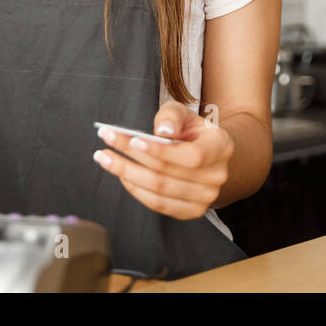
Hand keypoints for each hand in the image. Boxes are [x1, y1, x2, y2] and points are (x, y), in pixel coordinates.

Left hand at [91, 101, 232, 220]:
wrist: (208, 154)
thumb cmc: (191, 131)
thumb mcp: (184, 114)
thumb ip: (172, 116)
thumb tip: (162, 131)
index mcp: (221, 148)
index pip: (191, 156)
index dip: (160, 151)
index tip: (131, 140)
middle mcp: (217, 177)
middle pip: (167, 174)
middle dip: (131, 158)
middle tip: (104, 143)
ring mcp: (206, 198)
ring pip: (159, 191)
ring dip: (126, 174)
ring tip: (104, 158)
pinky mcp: (191, 212)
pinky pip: (158, 205)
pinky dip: (136, 190)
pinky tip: (121, 174)